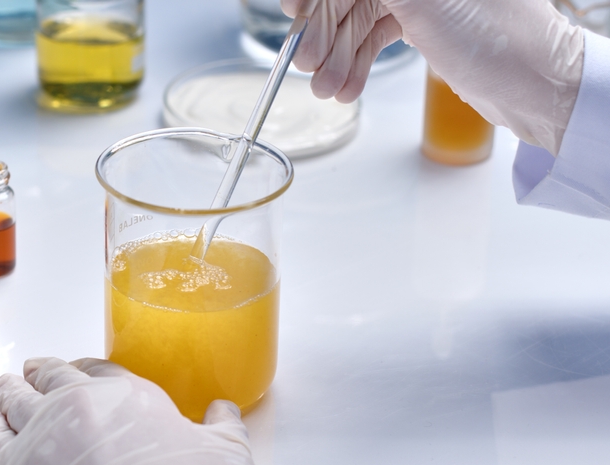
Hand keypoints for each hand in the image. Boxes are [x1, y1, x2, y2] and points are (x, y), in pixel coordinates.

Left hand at [0, 357, 258, 464]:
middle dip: (41, 372)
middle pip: (50, 377)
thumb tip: (225, 410)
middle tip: (33, 369)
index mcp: (128, 394)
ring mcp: (42, 434)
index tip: (79, 369)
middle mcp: (79, 404)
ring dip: (11, 391)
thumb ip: (225, 428)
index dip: (87, 369)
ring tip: (6, 387)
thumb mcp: (230, 457)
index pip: (99, 370)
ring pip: (17, 400)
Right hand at [281, 0, 584, 153]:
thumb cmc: (499, 39)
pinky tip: (347, 86)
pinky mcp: (425, 24)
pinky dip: (357, 63)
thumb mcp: (420, 0)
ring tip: (328, 89)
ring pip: (360, 19)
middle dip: (326, 31)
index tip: (294, 13)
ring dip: (338, 56)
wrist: (537, 87)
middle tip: (308, 65)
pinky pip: (376, 37)